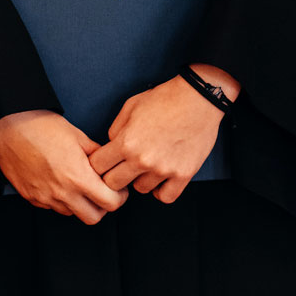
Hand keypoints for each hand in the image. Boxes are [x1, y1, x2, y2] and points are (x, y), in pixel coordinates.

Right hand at [0, 109, 128, 224]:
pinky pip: (52, 206)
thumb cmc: (42, 126)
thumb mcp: (77, 135)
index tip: (119, 189)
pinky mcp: (31, 198)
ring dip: (80, 203)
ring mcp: (45, 198)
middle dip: (103, 207)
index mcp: (78, 177)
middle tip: (103, 191)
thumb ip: (95, 154)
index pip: (110, 203)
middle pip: (93, 218)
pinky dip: (60, 199)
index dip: (119, 197)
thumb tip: (106, 163)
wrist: (9, 126)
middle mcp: (62, 193)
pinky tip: (58, 180)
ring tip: (78, 182)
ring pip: (72, 213)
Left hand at [89, 65, 239, 203]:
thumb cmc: (164, 98)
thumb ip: (115, 129)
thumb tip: (110, 146)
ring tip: (147, 164)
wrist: (197, 98)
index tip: (105, 160)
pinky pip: (165, 197)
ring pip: (140, 190)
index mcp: (127, 142)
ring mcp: (163, 170)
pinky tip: (161, 177)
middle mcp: (142, 160)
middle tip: (122, 166)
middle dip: (113, 175)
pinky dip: (160, 190)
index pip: (98, 166)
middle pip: (113, 184)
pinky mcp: (183, 175)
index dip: (98, 162)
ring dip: (140, 179)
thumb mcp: (131, 105)